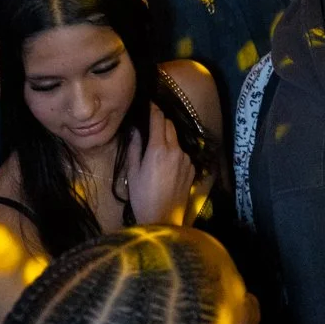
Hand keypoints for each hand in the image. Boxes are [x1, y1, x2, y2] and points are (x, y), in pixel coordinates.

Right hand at [125, 103, 194, 226]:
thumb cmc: (142, 197)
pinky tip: (166, 166)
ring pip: (176, 140)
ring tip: (157, 150)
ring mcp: (186, 159)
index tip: (150, 103)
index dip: (154, 109)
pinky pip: (182, 154)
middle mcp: (176, 150)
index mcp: (158, 149)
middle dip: (161, 122)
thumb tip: (135, 129)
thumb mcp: (132, 173)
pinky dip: (175, 153)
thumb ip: (134, 147)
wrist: (162, 219)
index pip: (159, 120)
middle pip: (170, 126)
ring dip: (168, 139)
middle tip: (151, 125)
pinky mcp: (192, 168)